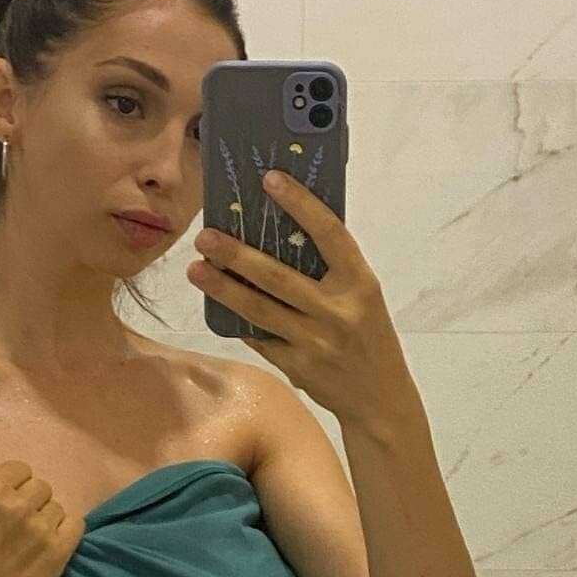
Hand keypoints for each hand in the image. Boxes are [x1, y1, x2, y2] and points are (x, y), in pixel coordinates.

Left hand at [189, 170, 410, 422]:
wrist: (380, 398)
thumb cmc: (368, 335)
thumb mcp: (363, 297)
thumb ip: (332, 270)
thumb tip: (281, 230)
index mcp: (360, 283)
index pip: (330, 234)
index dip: (301, 204)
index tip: (270, 179)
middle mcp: (337, 311)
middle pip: (279, 277)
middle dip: (238, 255)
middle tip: (205, 235)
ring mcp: (315, 342)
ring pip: (259, 310)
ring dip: (224, 289)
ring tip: (196, 269)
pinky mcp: (296, 366)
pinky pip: (259, 337)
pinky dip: (236, 320)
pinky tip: (215, 305)